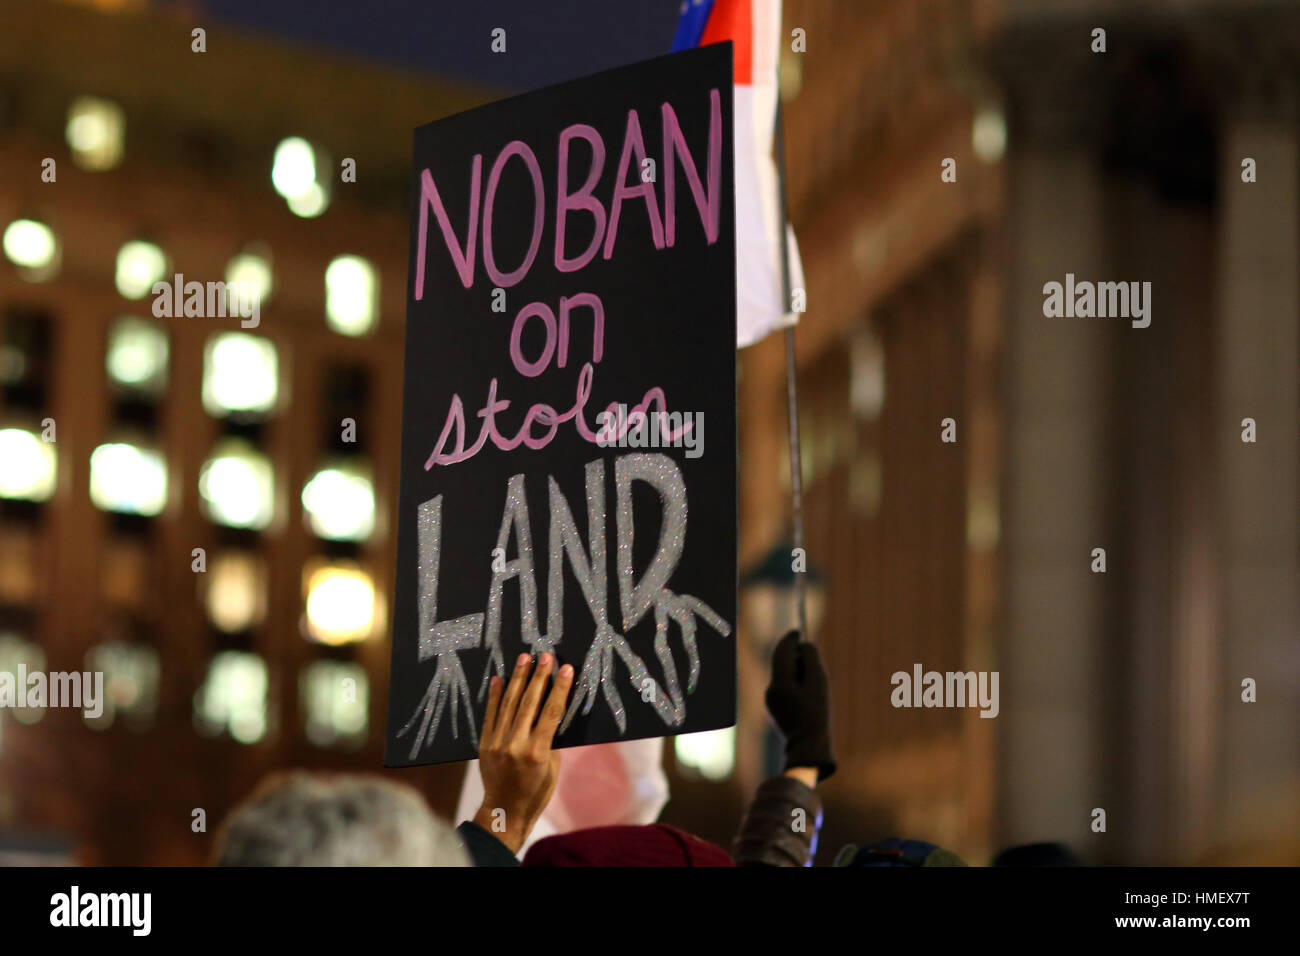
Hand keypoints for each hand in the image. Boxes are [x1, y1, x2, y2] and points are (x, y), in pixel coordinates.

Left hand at [472, 652, 573, 852]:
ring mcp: (497, 742)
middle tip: (545, 655)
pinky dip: (494, 695)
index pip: (551, 712)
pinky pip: (490, 714)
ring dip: (518, 679)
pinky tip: (498, 678)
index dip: (559, 688)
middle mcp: (516, 744)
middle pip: (529, 703)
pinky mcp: (484, 743)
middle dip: (539, 676)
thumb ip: (551, 739)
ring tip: (524, 658)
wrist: (504, 811)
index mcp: (538, 751)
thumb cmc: (536, 792)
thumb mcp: (552, 767)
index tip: (565, 668)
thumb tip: (552, 712)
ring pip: (509, 704)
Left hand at [765, 630, 835, 780]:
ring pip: (782, 675)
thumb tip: (805, 645)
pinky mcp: (774, 708)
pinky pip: (783, 688)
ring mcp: (770, 699)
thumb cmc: (816, 713)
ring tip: (813, 678)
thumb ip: (811, 660)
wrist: (808, 745)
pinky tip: (807, 692)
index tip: (798, 632)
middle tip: (808, 651)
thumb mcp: (819, 683)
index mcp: (780, 682)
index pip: (782, 652)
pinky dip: (793, 683)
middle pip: (781, 662)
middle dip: (794, 655)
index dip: (790, 640)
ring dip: (795, 670)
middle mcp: (771, 689)